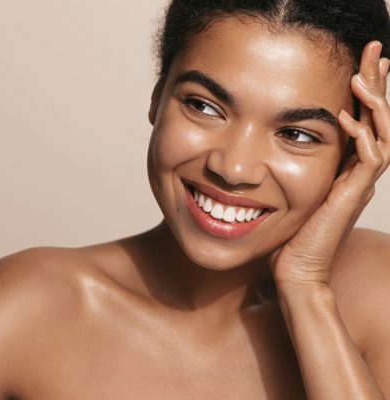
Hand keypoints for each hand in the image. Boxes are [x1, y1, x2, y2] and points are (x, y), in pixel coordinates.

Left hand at [269, 41, 389, 290]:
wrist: (293, 272)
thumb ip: (287, 166)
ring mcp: (358, 184)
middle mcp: (357, 171)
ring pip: (382, 133)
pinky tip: (348, 118)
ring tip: (363, 73)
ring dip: (374, 102)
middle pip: (378, 117)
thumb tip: (263, 144)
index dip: (364, 89)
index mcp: (344, 166)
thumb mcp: (286, 189)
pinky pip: (369, 161)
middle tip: (375, 49)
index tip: (357, 60)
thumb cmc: (286, 234)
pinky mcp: (352, 197)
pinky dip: (362, 137)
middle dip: (376, 81)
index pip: (362, 118)